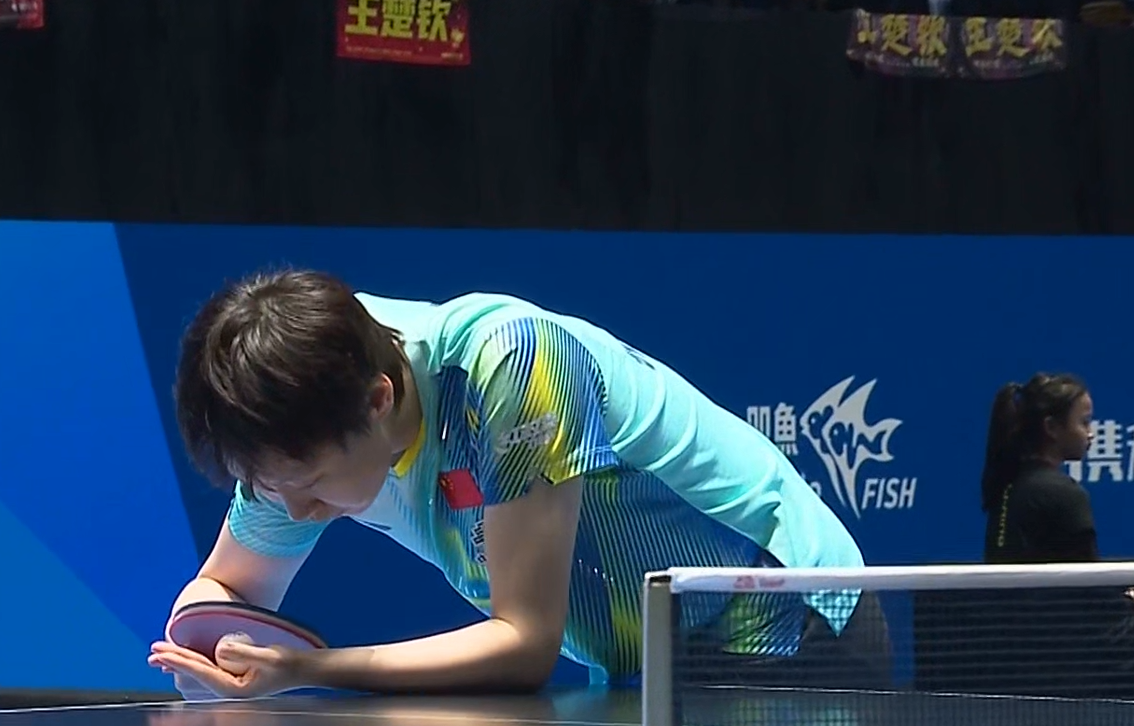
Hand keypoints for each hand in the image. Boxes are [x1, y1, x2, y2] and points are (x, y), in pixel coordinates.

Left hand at [149, 638, 307, 698]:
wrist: (303, 669)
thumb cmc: (289, 664)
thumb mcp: (270, 657)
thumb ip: (246, 653)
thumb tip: (222, 649)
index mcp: (233, 688)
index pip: (200, 672)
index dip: (179, 660)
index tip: (162, 652)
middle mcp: (227, 688)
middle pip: (194, 672)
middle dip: (172, 661)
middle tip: (152, 652)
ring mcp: (229, 683)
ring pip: (198, 671)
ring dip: (178, 662)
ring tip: (158, 657)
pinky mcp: (233, 676)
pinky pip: (207, 668)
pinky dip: (191, 663)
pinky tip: (182, 661)